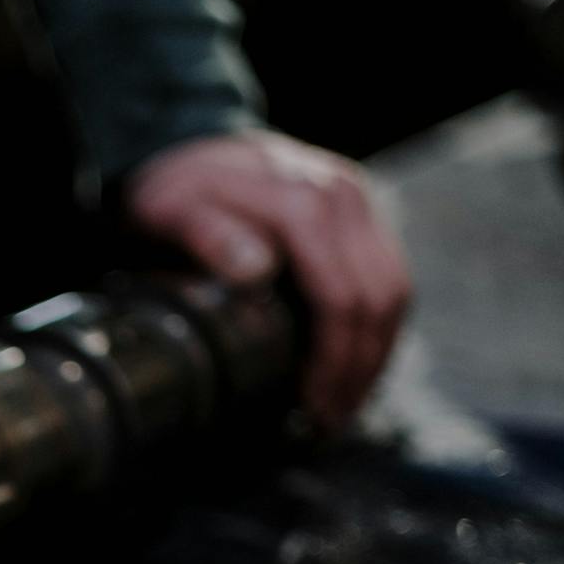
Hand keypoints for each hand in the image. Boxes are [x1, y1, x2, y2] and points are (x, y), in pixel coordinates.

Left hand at [124, 129, 410, 429]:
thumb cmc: (170, 190)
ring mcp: (356, 200)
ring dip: (376, 353)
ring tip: (342, 405)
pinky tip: (349, 364)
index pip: (342, 298)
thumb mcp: (169, 212)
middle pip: (381, 298)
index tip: (312, 409)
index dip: (333, 364)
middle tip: (330, 422)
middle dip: (361, 370)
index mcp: (302, 202)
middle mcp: (342, 195)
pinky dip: (375, 326)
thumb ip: (209, 236)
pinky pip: (385, 274)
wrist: (181, 141)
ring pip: (395, 289)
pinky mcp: (357, 211)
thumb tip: (257, 272)